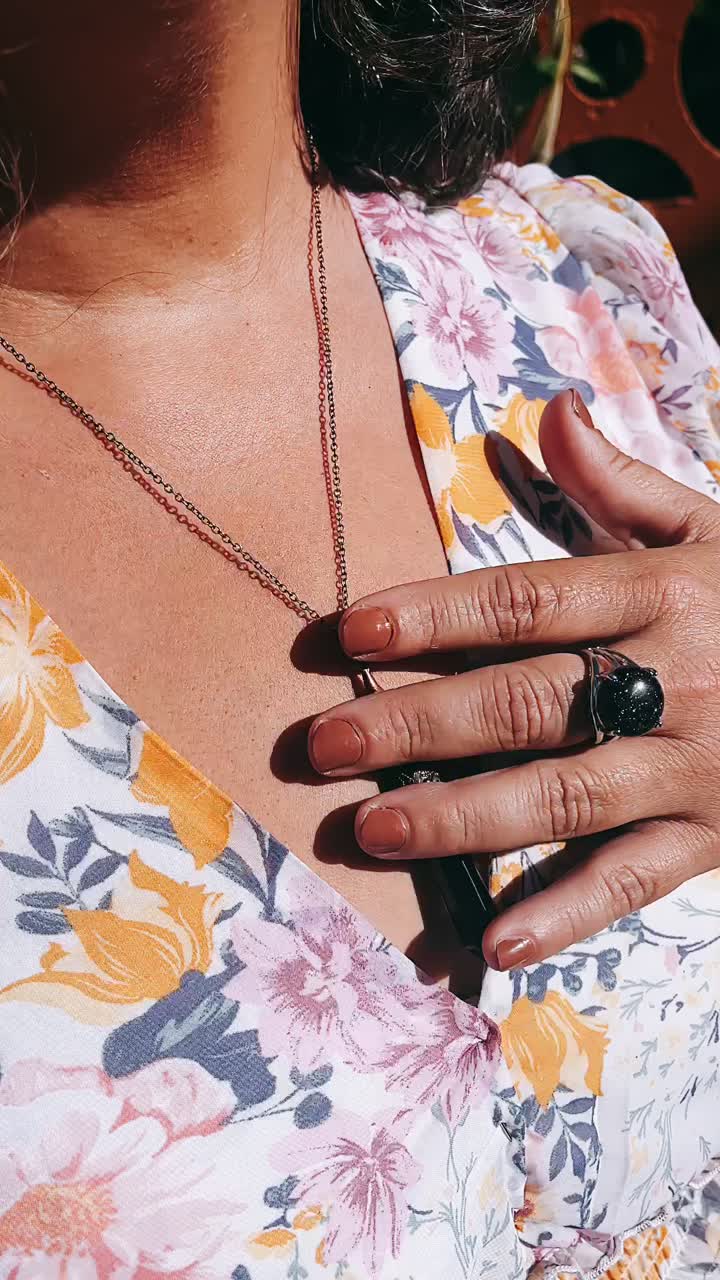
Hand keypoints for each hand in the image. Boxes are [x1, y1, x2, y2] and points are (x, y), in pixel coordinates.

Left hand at [308, 389, 719, 969]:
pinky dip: (566, 915)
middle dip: (420, 724)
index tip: (350, 633)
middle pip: (529, 702)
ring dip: (464, 817)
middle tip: (323, 745)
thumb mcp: (716, 530)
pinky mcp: (715, 837)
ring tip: (372, 830)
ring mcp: (697, 766)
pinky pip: (635, 881)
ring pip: (567, 794)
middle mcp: (677, 680)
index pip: (529, 601)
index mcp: (664, 594)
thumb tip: (547, 412)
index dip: (435, 616)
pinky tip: (494, 945)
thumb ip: (625, 484)